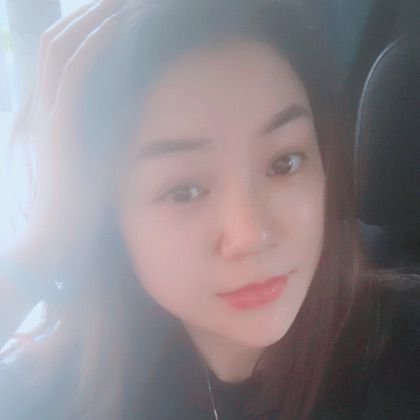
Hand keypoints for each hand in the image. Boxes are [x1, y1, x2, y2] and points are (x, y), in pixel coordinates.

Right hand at [12, 0, 123, 262]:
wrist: (63, 237)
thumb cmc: (86, 203)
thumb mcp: (99, 157)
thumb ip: (109, 129)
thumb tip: (138, 104)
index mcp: (54, 111)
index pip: (65, 55)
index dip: (88, 29)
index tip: (119, 15)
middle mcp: (46, 105)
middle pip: (61, 42)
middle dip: (90, 16)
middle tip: (120, 0)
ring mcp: (50, 113)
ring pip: (65, 49)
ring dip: (94, 22)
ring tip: (124, 3)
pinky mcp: (61, 126)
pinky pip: (76, 74)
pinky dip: (95, 47)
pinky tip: (118, 28)